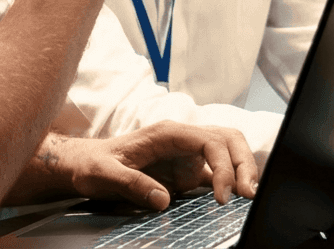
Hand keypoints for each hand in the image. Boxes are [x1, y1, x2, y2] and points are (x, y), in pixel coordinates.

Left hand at [37, 122, 259, 209]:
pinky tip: (234, 199)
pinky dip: (231, 181)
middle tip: (248, 194)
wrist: (85, 165)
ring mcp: (187, 154)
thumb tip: (163, 200)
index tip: (221, 196)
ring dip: (242, 169)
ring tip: (248, 195)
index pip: (209, 141)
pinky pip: (217, 171)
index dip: (222, 165)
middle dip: (243, 163)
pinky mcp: (187, 171)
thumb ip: (131, 183)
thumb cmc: (92, 164)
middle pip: (227, 139)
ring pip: (227, 151)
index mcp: (167, 133)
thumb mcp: (104, 174)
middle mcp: (182, 139)